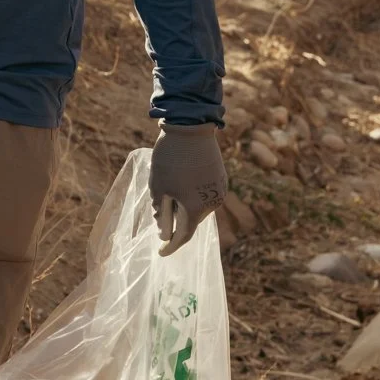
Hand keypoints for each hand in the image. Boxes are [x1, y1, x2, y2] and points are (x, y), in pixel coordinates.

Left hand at [147, 125, 227, 256]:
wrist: (190, 127)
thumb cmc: (170, 159)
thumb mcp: (159, 188)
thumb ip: (162, 214)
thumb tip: (165, 233)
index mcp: (196, 209)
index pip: (183, 236)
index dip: (171, 246)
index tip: (161, 252)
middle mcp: (213, 203)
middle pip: (191, 221)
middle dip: (176, 224)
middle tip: (160, 223)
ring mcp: (219, 189)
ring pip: (199, 207)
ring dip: (184, 208)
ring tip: (168, 196)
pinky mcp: (220, 177)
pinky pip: (205, 194)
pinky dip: (192, 196)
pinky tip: (180, 184)